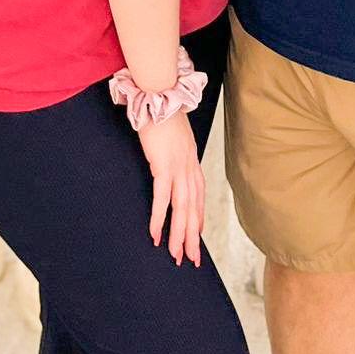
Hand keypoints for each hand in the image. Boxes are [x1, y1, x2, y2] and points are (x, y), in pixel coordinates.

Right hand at [137, 109, 204, 266]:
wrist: (159, 93)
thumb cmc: (163, 112)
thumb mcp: (173, 136)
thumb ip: (174, 151)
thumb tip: (167, 160)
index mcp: (191, 160)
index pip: (199, 197)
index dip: (198, 219)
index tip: (196, 237)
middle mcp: (188, 166)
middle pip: (193, 209)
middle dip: (192, 237)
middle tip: (191, 259)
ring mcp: (178, 167)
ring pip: (181, 209)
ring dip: (178, 234)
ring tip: (175, 255)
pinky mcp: (163, 165)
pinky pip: (162, 198)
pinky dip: (160, 218)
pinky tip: (155, 234)